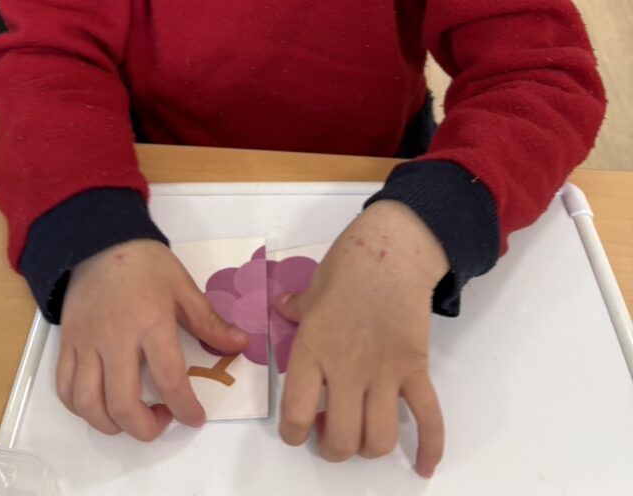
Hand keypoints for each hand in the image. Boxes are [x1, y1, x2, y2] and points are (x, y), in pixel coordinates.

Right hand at [57, 239, 248, 439]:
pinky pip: (64, 389)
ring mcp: (86, 343)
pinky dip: (80, 409)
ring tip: (131, 417)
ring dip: (111, 425)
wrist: (99, 241)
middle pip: (123, 404)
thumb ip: (208, 321)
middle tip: (162, 420)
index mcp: (150, 323)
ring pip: (88, 405)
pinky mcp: (67, 343)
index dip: (185, 408)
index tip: (195, 417)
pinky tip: (100, 405)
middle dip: (146, 429)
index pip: (169, 380)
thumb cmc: (145, 263)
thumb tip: (239, 344)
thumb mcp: (182, 286)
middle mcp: (115, 339)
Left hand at [276, 200, 449, 476]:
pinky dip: (430, 448)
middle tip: (330, 432)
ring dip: (369, 448)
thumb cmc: (348, 263)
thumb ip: (297, 307)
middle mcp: (346, 367)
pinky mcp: (416, 368)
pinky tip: (424, 466)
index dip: (293, 433)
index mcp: (313, 348)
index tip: (297, 428)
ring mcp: (384, 371)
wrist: (395, 248)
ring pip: (379, 438)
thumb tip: (282, 308)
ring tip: (362, 435)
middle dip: (333, 448)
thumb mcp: (313, 286)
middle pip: (340, 438)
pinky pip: (428, 418)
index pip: (296, 413)